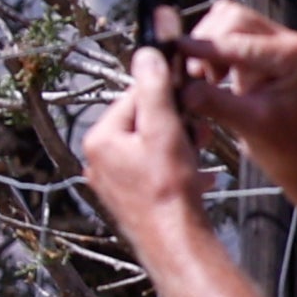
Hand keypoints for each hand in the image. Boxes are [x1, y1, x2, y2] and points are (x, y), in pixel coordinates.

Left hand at [81, 42, 214, 243]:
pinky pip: (155, 173)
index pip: (132, 100)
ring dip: (179, 147)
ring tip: (196, 157)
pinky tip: (197, 177)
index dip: (164, 99)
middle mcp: (99, 160)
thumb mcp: (165, 129)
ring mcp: (113, 182)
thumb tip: (146, 56)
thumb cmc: (169, 189)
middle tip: (196, 134)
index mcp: (100, 139)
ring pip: (151, 149)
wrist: (176, 241)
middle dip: (174, 126)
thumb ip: (154, 91)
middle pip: (142, 125)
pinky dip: (177, 170)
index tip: (186, 104)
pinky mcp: (130, 199)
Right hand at [166, 0, 296, 171]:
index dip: (202, 48)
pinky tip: (211, 76)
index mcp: (289, 55)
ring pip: (226, 20)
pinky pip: (225, 33)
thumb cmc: (288, 142)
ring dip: (207, 44)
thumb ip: (214, 102)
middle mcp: (283, 41)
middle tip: (199, 75)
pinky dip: (209, 49)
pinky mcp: (256, 49)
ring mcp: (270, 43)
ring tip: (207, 77)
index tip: (173, 54)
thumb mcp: (250, 124)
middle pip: (232, 18)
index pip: (237, 39)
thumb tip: (180, 88)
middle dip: (207, 43)